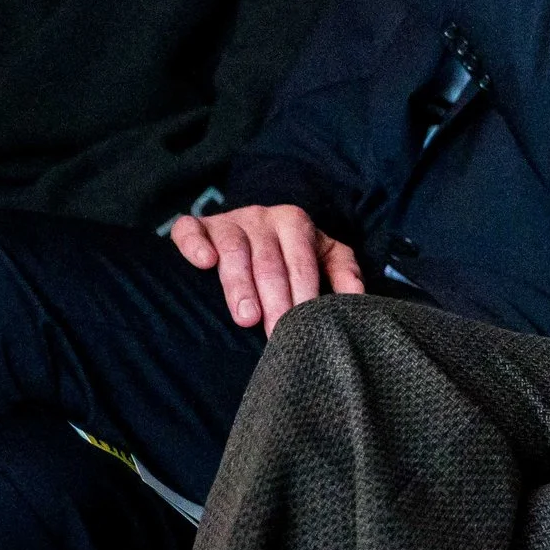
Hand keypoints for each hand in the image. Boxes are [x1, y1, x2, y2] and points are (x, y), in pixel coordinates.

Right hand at [169, 205, 362, 333]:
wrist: (251, 230)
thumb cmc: (290, 251)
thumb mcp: (323, 256)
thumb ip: (344, 273)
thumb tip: (359, 300)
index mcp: (295, 223)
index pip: (301, 261)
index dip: (304, 293)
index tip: (304, 325)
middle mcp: (262, 218)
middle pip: (269, 261)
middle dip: (274, 298)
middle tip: (275, 331)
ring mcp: (229, 221)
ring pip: (234, 249)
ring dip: (239, 284)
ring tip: (246, 317)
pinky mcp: (198, 227)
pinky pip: (190, 230)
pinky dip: (195, 245)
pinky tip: (204, 263)